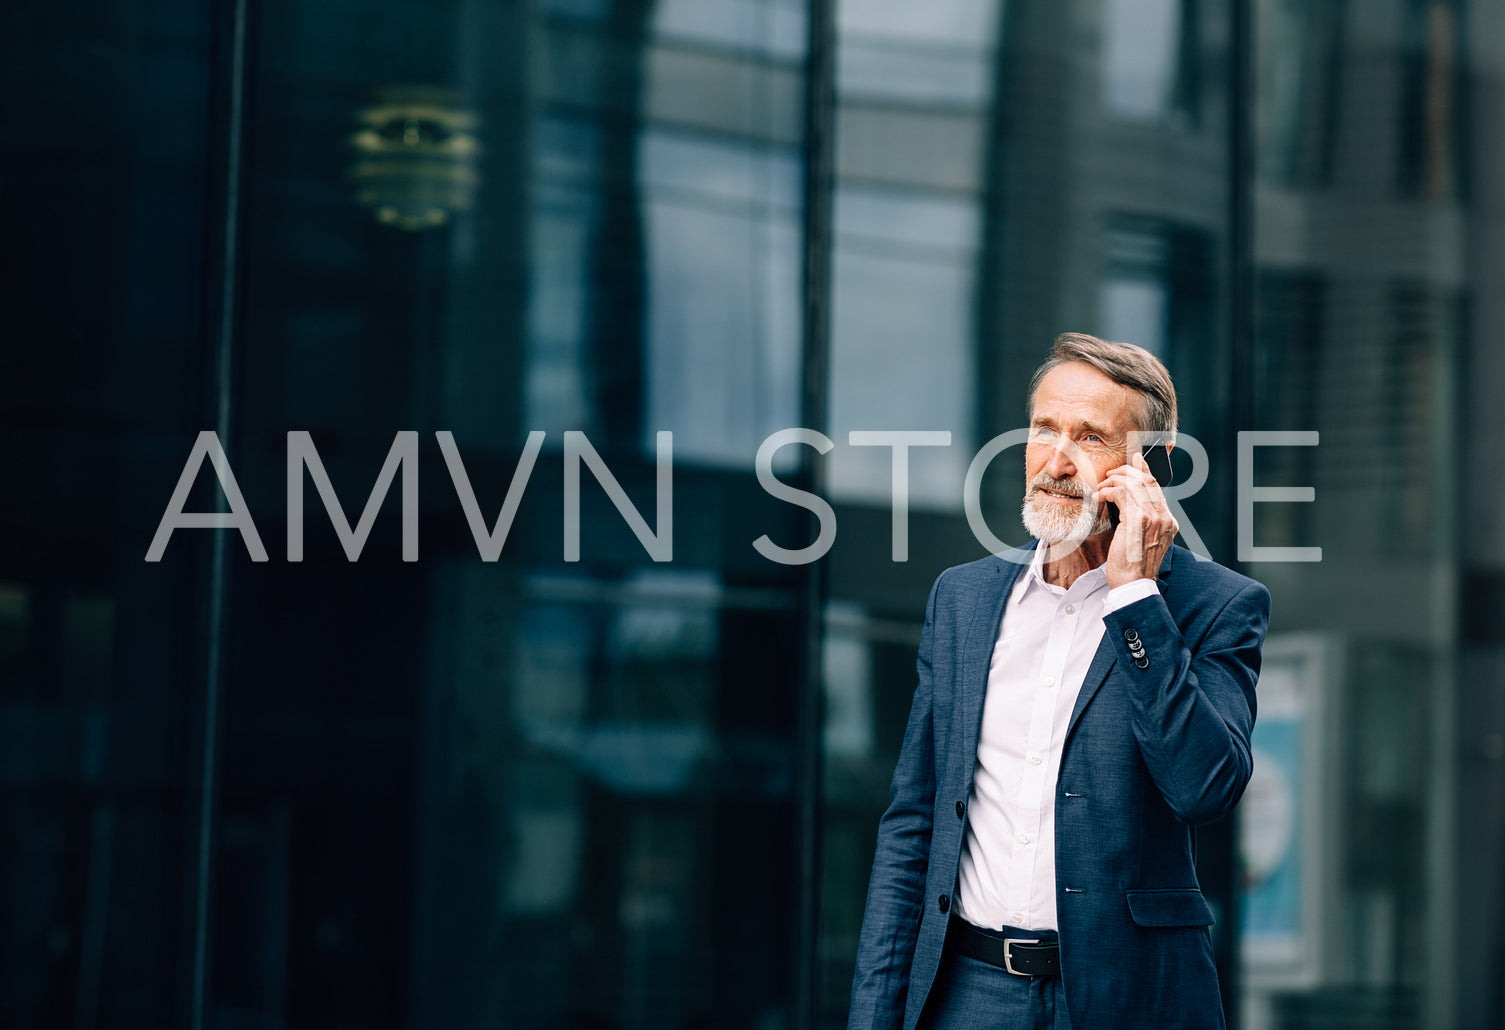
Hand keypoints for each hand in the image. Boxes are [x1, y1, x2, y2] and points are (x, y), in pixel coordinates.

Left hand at [1098, 451, 1178, 587]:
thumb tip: (1127, 505)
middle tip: (1110, 473)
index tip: (1136, 459)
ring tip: (1101, 488)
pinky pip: (1122, 494)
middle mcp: (1164, 517)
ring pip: (1134, 484)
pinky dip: (1108, 492)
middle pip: (1147, 481)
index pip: (1157, 487)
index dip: (1145, 470)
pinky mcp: (1138, 520)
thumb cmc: (1133, 567)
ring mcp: (1154, 518)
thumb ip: (1141, 521)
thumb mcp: (1141, 541)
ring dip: (1114, 482)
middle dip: (1126, 472)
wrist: (1134, 585)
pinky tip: (1098, 497)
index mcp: (1168, 522)